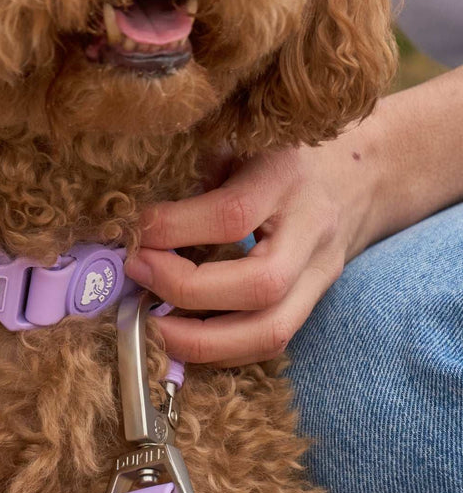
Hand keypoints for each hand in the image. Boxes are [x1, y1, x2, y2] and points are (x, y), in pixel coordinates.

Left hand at [124, 141, 379, 366]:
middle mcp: (312, 231)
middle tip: (136, 277)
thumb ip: (198, 171)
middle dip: (186, 292)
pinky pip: (270, 343)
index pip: (233, 215)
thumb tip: (132, 215)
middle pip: (260, 286)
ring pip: (271, 331)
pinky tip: (181, 336)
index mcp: (287, 178)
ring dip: (201, 342)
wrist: (360, 175)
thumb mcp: (241, 141)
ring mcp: (320, 274)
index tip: (135, 233)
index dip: (176, 228)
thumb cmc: (280, 153)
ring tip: (151, 326)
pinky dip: (220, 351)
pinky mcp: (314, 303)